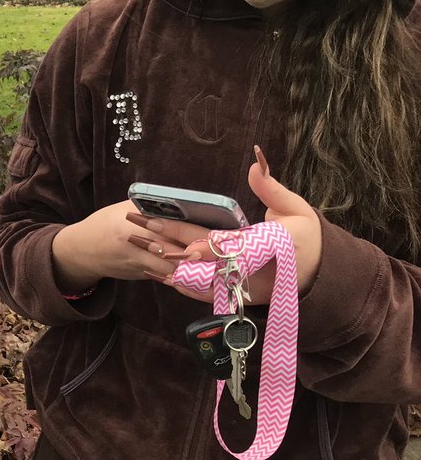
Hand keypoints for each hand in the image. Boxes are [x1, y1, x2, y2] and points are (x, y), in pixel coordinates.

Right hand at [51, 199, 203, 291]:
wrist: (80, 250)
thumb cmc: (106, 223)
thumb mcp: (126, 207)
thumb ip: (154, 208)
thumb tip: (188, 208)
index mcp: (137, 221)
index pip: (174, 227)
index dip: (197, 234)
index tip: (218, 237)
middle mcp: (138, 242)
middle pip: (177, 252)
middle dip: (202, 255)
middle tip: (225, 257)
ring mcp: (138, 262)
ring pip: (174, 269)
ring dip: (195, 270)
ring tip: (217, 270)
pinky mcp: (140, 274)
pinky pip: (166, 276)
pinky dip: (183, 276)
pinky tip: (198, 278)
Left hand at [141, 147, 321, 303]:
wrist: (317, 277)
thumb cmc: (307, 238)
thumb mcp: (297, 210)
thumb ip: (272, 189)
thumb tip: (255, 163)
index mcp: (272, 248)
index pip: (234, 248)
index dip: (208, 248)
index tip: (187, 248)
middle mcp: (255, 273)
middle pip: (209, 264)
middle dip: (175, 251)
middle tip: (147, 239)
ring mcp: (244, 289)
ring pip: (202, 282)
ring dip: (171, 268)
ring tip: (143, 252)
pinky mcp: (236, 297)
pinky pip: (204, 292)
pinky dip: (181, 283)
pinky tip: (157, 273)